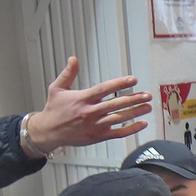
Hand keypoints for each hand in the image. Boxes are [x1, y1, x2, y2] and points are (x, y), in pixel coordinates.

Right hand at [28, 58, 152, 150]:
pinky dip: (131, 129)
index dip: (120, 84)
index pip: (105, 89)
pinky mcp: (98, 136)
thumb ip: (68, 74)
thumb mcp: (57, 88)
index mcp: (82, 98)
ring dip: (136, 112)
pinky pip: (118, 133)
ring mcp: (95, 125)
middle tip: (147, 95)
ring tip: (148, 106)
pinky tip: (142, 123)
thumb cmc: (53, 110)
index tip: (133, 80)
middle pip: (116, 104)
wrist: (48, 132)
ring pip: (119, 118)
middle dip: (134, 99)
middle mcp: (90, 112)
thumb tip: (73, 59)